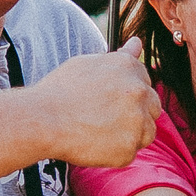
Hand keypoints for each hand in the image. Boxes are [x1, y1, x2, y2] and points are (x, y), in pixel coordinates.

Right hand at [26, 39, 160, 166]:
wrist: (42, 119)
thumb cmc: (60, 90)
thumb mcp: (88, 64)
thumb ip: (120, 56)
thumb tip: (138, 43)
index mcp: (129, 67)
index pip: (146, 83)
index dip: (128, 96)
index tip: (112, 102)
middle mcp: (138, 91)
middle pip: (153, 108)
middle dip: (136, 115)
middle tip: (105, 119)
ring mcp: (136, 120)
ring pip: (146, 133)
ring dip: (128, 135)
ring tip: (99, 132)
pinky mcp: (129, 146)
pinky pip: (130, 153)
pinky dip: (115, 153)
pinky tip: (94, 144)